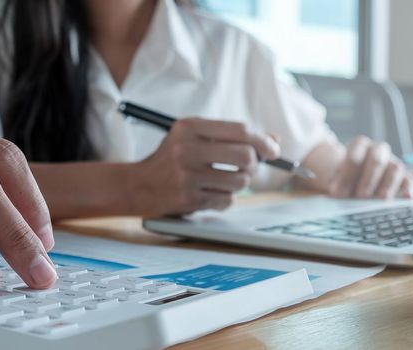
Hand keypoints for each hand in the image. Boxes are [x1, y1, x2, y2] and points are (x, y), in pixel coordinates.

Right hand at [132, 118, 280, 215]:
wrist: (138, 184)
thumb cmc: (171, 158)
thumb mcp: (194, 136)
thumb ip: (231, 135)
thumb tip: (274, 140)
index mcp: (189, 128)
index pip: (240, 131)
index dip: (263, 141)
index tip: (272, 150)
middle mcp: (187, 149)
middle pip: (245, 156)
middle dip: (253, 164)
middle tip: (247, 167)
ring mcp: (187, 176)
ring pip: (239, 181)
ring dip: (239, 183)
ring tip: (226, 180)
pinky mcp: (188, 199)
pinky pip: (226, 200)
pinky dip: (225, 198)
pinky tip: (211, 193)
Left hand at [327, 136, 412, 197]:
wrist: (349, 177)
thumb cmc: (341, 177)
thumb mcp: (336, 177)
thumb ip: (338, 183)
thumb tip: (338, 194)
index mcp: (360, 145)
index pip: (357, 150)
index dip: (347, 172)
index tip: (338, 191)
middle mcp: (378, 150)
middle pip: (377, 159)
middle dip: (368, 179)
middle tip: (360, 196)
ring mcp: (392, 162)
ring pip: (396, 169)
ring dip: (386, 186)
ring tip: (376, 201)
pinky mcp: (403, 176)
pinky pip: (409, 180)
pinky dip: (409, 188)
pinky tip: (406, 197)